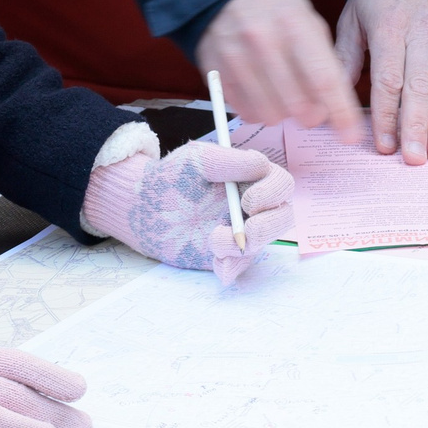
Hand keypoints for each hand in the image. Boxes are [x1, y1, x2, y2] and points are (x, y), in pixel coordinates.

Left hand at [82, 143, 292, 286]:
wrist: (145, 207)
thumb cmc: (173, 176)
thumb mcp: (195, 159)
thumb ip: (226, 160)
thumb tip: (260, 165)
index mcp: (252, 177)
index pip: (281, 183)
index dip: (272, 193)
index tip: (248, 201)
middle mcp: (253, 206)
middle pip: (282, 217)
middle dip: (268, 227)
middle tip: (247, 231)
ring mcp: (242, 232)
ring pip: (262, 244)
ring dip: (241, 246)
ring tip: (213, 240)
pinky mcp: (228, 255)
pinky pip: (240, 267)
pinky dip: (231, 268)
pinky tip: (216, 263)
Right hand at [194, 0, 365, 144]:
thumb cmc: (278, 11)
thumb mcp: (309, 23)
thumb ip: (324, 63)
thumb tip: (332, 109)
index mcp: (295, 25)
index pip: (324, 80)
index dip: (341, 113)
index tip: (351, 136)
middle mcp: (263, 41)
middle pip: (297, 104)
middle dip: (312, 116)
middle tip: (313, 110)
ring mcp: (236, 57)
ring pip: (271, 114)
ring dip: (283, 114)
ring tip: (283, 96)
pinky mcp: (216, 72)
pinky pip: (245, 112)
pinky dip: (259, 112)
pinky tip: (262, 94)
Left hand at [334, 0, 427, 162]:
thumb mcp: (353, 17)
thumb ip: (345, 57)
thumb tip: (330, 97)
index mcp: (390, 30)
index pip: (389, 80)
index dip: (386, 115)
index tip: (383, 145)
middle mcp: (422, 38)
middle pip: (420, 89)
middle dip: (416, 127)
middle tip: (413, 159)